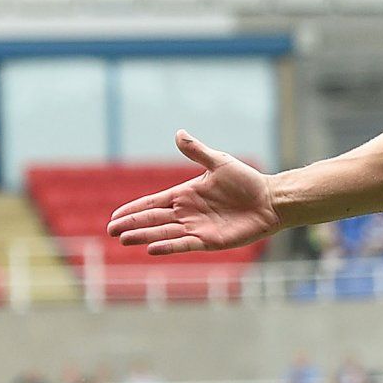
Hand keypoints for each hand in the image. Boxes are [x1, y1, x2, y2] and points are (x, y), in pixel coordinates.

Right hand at [106, 131, 280, 254]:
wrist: (270, 200)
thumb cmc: (247, 181)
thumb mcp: (219, 162)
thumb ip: (197, 152)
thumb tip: (178, 133)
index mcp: (185, 194)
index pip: (153, 203)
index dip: (134, 209)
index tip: (115, 216)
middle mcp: (187, 213)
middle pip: (153, 219)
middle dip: (132, 224)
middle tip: (111, 231)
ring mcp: (197, 228)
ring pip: (164, 233)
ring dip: (144, 236)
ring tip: (124, 240)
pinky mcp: (210, 240)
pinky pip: (185, 244)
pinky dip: (169, 246)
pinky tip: (151, 249)